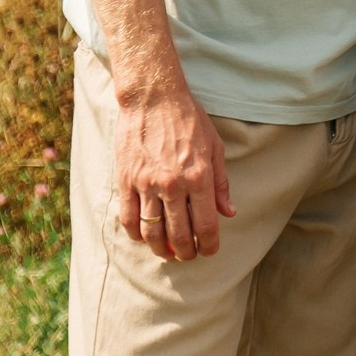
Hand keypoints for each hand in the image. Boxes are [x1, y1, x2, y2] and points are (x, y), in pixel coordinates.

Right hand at [114, 82, 234, 261]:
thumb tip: (229, 212)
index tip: (210, 251)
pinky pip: (129, 218)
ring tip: (167, 253)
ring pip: (152, 231)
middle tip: (189, 256)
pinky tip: (144, 237)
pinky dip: (137, 234)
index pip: (205, 225)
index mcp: (199, 177)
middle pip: (179, 234)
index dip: (209, 245)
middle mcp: (173, 184)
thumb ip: (221, 183)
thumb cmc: (189, 120)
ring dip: (160, 249)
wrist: (154, 99)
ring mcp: (147, 184)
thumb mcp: (215, 148)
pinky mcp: (126, 181)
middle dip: (186, 252)